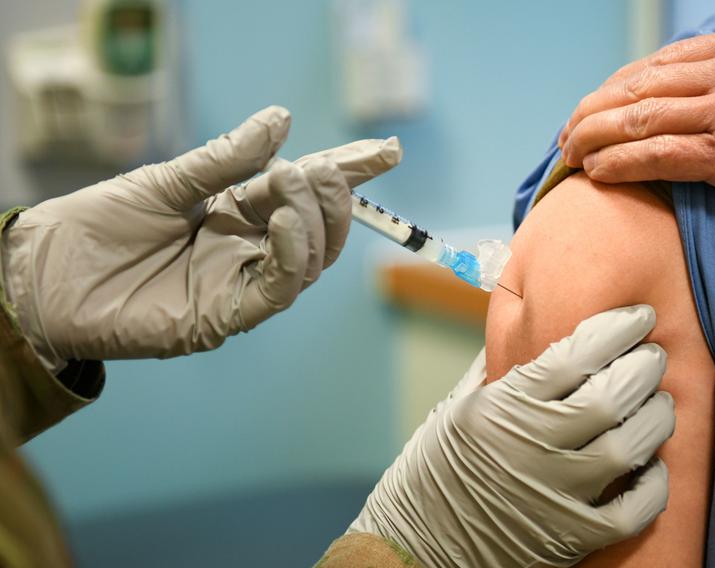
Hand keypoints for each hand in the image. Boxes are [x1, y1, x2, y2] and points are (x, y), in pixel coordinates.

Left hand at [0, 106, 401, 371]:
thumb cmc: (100, 225)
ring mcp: (241, 283)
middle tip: (324, 169)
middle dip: (335, 197)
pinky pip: (279, 289)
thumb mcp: (167, 180)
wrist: (48, 276)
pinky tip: (284, 222)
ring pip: (310, 260)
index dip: (348, 173)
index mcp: (237, 212)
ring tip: (296, 186)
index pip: (304, 192)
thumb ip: (227, 160)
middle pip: (320, 229)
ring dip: (315, 219)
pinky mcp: (228, 316)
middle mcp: (248, 248)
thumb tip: (282, 121)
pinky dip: (293, 254)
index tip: (386, 151)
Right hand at [349, 306, 675, 567]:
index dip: (616, 329)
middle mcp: (529, 447)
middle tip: (652, 356)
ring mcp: (553, 496)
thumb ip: (502, 368)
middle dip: (644, 366)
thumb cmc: (434, 469)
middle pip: (611, 396)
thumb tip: (539, 327)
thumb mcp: (457, 406)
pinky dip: (654, 483)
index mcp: (501, 407)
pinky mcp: (570, 537)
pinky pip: (633, 511)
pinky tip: (651, 461)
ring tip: (658, 401)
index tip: (638, 315)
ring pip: (629, 447)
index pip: (574, 356)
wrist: (415, 544)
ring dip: (655, 417)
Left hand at [559, 0, 714, 238]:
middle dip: (595, 109)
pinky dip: (618, 162)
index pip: (668, 58)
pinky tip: (595, 173)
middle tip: (569, 132)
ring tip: (568, 154)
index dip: (626, 85)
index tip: (604, 105)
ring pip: (638, 116)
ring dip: (592, 136)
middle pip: (641, 83)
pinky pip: (656, 154)